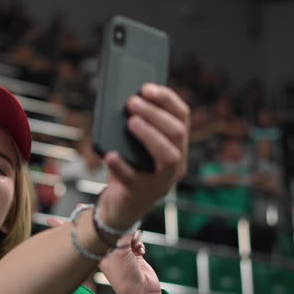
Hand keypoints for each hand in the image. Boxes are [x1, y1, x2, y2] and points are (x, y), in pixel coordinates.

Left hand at [46, 217, 161, 293]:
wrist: (143, 293)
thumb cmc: (126, 278)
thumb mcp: (118, 254)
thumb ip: (116, 235)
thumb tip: (116, 221)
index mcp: (97, 255)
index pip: (78, 237)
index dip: (66, 227)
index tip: (51, 220)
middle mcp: (105, 253)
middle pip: (100, 231)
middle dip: (104, 222)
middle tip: (93, 210)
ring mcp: (117, 253)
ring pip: (120, 233)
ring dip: (129, 236)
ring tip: (133, 245)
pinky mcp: (130, 255)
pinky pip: (133, 241)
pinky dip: (137, 243)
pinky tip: (139, 251)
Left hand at [97, 84, 188, 229]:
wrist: (118, 206)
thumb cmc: (127, 168)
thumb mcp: (132, 145)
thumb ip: (133, 125)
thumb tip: (123, 99)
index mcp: (176, 146)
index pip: (182, 117)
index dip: (167, 99)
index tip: (146, 87)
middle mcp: (175, 163)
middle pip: (176, 133)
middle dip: (155, 114)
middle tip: (132, 102)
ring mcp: (160, 181)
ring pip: (168, 157)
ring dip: (150, 135)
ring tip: (130, 122)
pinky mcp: (140, 194)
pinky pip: (133, 179)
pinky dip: (121, 166)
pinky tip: (111, 155)